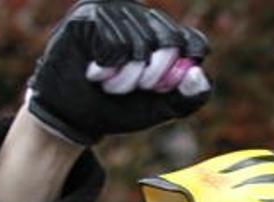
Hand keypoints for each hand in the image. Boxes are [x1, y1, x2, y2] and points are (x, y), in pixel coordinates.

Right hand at [27, 0, 210, 144]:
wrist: (76, 118)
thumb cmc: (121, 107)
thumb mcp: (163, 107)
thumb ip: (191, 96)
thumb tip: (197, 72)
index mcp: (167, 35)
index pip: (195, 43)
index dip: (182, 71)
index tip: (162, 88)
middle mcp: (144, 17)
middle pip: (172, 41)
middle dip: (154, 77)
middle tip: (134, 87)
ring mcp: (117, 11)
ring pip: (140, 44)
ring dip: (125, 77)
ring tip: (109, 82)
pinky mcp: (89, 13)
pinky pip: (116, 45)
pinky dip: (108, 69)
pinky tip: (95, 72)